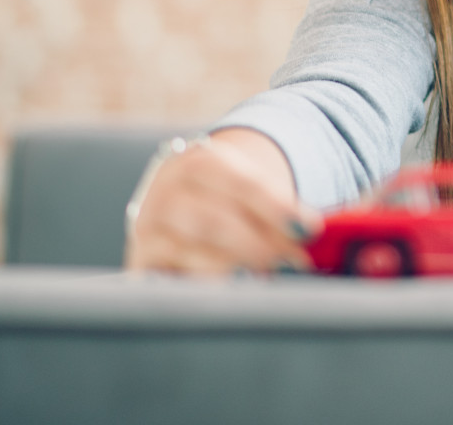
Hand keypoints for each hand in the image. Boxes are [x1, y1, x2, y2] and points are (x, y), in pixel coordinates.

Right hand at [124, 128, 318, 276]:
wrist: (183, 200)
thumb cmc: (231, 200)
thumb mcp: (253, 192)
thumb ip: (281, 212)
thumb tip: (311, 234)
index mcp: (198, 162)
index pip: (241, 184)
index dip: (278, 208)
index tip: (310, 229)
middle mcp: (166, 190)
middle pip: (214, 221)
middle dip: (260, 244)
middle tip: (294, 261)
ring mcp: (148, 228)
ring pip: (194, 253)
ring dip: (236, 267)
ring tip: (268, 276)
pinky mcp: (141, 263)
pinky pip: (174, 280)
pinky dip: (205, 286)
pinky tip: (232, 290)